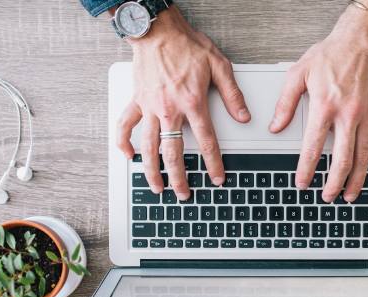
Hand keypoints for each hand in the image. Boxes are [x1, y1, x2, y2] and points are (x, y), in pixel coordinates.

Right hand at [116, 6, 249, 199]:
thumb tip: (243, 116)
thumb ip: (232, 94)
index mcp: (192, 103)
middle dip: (179, 178)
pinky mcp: (137, 101)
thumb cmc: (187, 45)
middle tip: (184, 194)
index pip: (206, 142)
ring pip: (148, 146)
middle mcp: (169, 110)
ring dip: (152, 170)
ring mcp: (150, 107)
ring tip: (157, 187)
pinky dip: (123, 142)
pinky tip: (128, 156)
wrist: (158, 31)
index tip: (216, 178)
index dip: (213, 163)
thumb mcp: (219, 66)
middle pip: (173, 153)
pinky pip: (125, 125)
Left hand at [269, 0, 367, 202]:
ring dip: (356, 179)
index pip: (312, 148)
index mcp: (324, 107)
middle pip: (341, 159)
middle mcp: (347, 115)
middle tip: (327, 196)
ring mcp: (366, 115)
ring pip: (363, 155)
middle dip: (333, 182)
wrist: (360, 40)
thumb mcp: (298, 74)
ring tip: (349, 195)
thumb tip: (276, 127)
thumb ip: (285, 104)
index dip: (306, 169)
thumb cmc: (330, 54)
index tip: (302, 183)